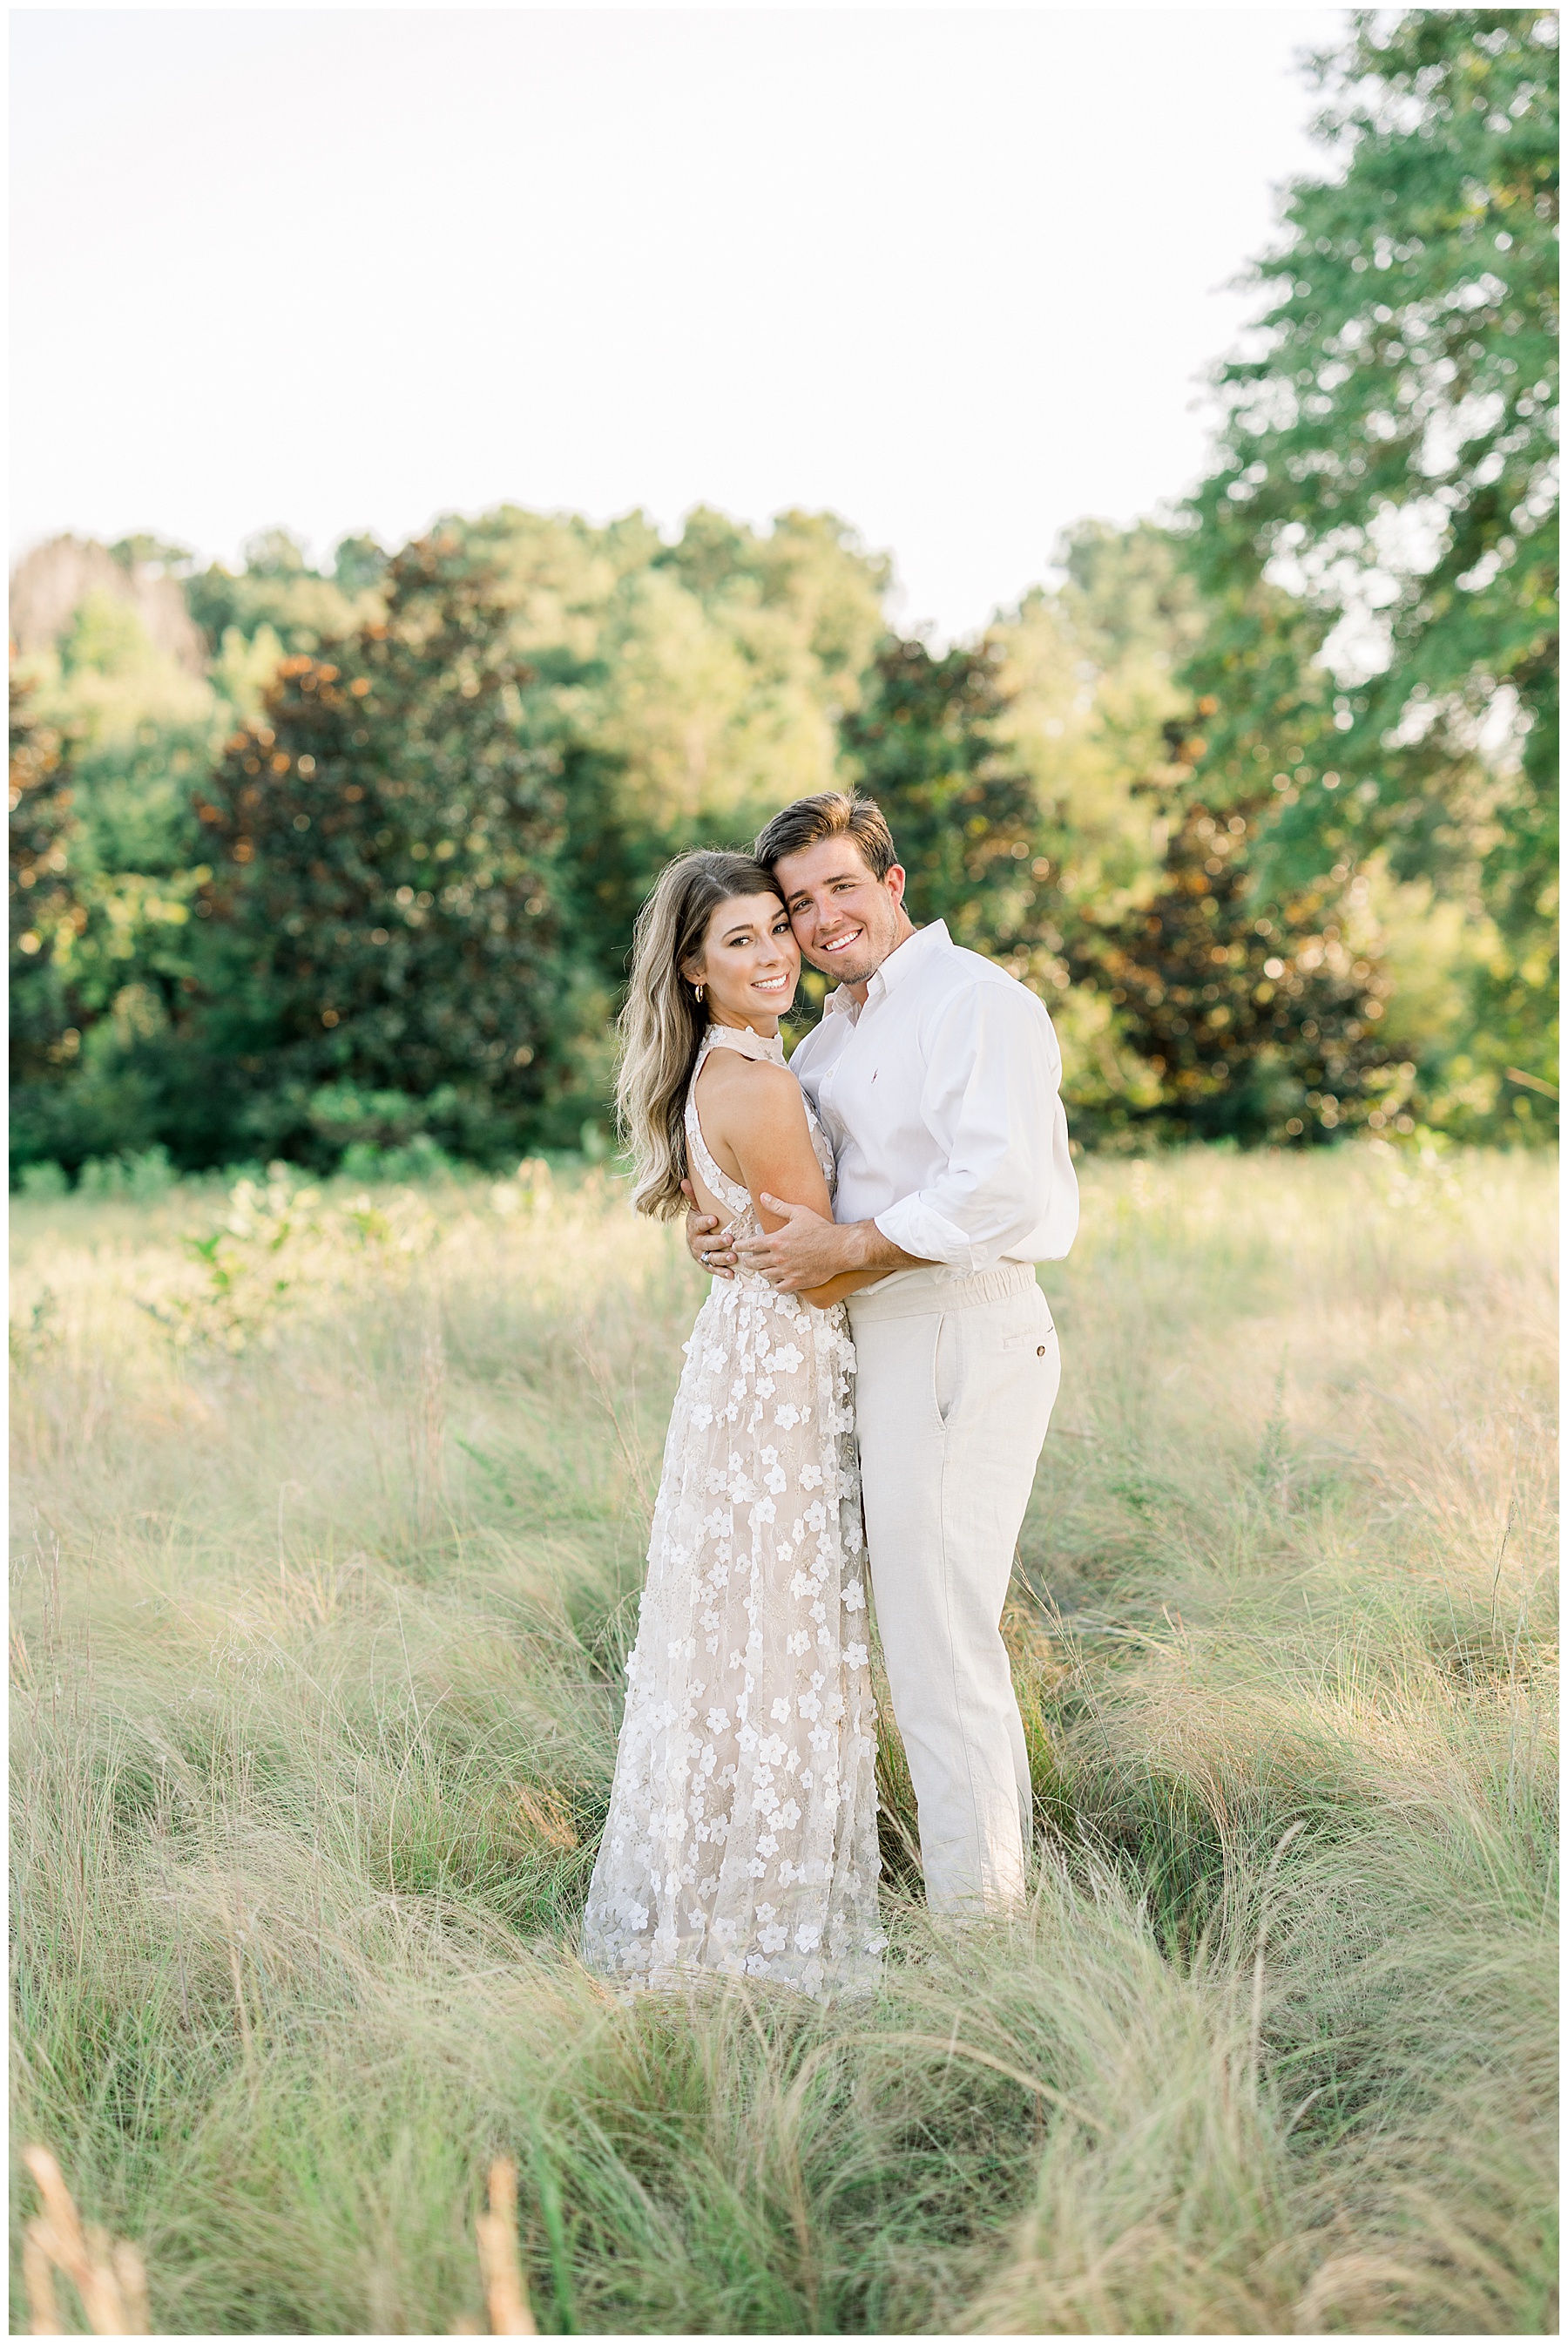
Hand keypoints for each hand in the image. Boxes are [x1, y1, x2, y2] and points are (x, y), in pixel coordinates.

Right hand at [681, 1179, 735, 1277]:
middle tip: (730, 1239)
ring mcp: (702, 1255)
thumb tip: (685, 1180)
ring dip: (722, 1258)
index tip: (714, 1219)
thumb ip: (694, 1197)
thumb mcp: (697, 1209)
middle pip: (706, 1243)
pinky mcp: (707, 1266)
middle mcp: (696, 1243)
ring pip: (711, 1258)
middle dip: (717, 1242)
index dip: (705, 1222)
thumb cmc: (701, 1221)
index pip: (698, 1224)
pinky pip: (715, 1270)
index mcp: (693, 1227)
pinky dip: (723, 1273)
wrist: (697, 1240)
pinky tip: (732, 1274)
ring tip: (733, 1257)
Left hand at [733, 1195, 854, 1292]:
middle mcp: (779, 1258)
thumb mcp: (798, 1213)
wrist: (839, 1248)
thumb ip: (778, 1206)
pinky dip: (776, 1284)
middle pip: (754, 1262)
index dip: (741, 1246)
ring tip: (763, 1268)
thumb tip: (763, 1196)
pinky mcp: (797, 1282)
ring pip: (765, 1275)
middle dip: (749, 1260)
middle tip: (748, 1259)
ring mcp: (787, 1271)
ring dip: (762, 1271)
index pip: (750, 1245)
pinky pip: (779, 1288)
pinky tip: (778, 1280)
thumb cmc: (820, 1229)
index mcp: (776, 1240)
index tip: (737, 1246)